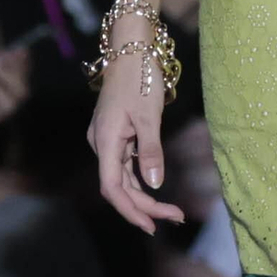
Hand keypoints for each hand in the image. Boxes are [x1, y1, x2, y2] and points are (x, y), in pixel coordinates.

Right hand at [88, 54, 183, 234]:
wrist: (130, 50)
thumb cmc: (140, 78)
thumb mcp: (150, 115)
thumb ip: (151, 151)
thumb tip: (154, 184)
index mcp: (105, 140)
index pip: (113, 187)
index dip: (130, 209)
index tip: (151, 225)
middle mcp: (101, 144)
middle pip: (119, 187)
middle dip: (144, 206)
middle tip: (175, 217)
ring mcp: (107, 140)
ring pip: (122, 178)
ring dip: (144, 196)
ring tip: (172, 212)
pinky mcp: (115, 136)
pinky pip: (125, 166)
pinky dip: (140, 180)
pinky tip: (155, 190)